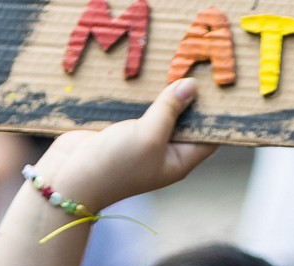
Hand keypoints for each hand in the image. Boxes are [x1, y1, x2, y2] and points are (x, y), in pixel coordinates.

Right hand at [26, 79, 214, 212]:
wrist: (70, 179)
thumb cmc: (115, 165)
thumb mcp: (149, 135)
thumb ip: (170, 110)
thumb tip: (192, 86)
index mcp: (179, 160)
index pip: (210, 136)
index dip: (219, 114)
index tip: (224, 86)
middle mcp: (164, 151)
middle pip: (186, 119)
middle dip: (192, 95)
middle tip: (199, 62)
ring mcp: (143, 139)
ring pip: (161, 109)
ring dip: (165, 89)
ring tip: (175, 59)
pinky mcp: (122, 128)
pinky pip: (138, 106)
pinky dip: (142, 91)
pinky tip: (146, 69)